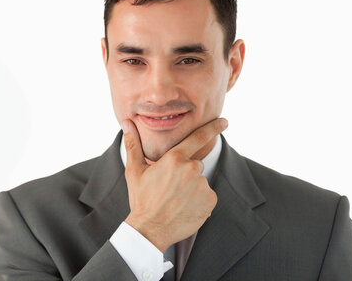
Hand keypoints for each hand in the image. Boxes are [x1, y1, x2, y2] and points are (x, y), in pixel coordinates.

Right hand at [122, 117, 227, 252]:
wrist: (150, 229)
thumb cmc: (141, 199)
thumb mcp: (135, 170)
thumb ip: (133, 144)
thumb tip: (126, 122)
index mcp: (175, 158)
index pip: (198, 137)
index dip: (213, 128)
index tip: (224, 121)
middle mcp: (192, 169)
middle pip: (195, 164)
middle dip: (185, 172)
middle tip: (169, 187)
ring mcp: (202, 186)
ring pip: (200, 181)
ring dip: (192, 187)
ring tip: (175, 199)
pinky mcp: (210, 201)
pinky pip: (207, 195)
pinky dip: (199, 200)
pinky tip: (184, 207)